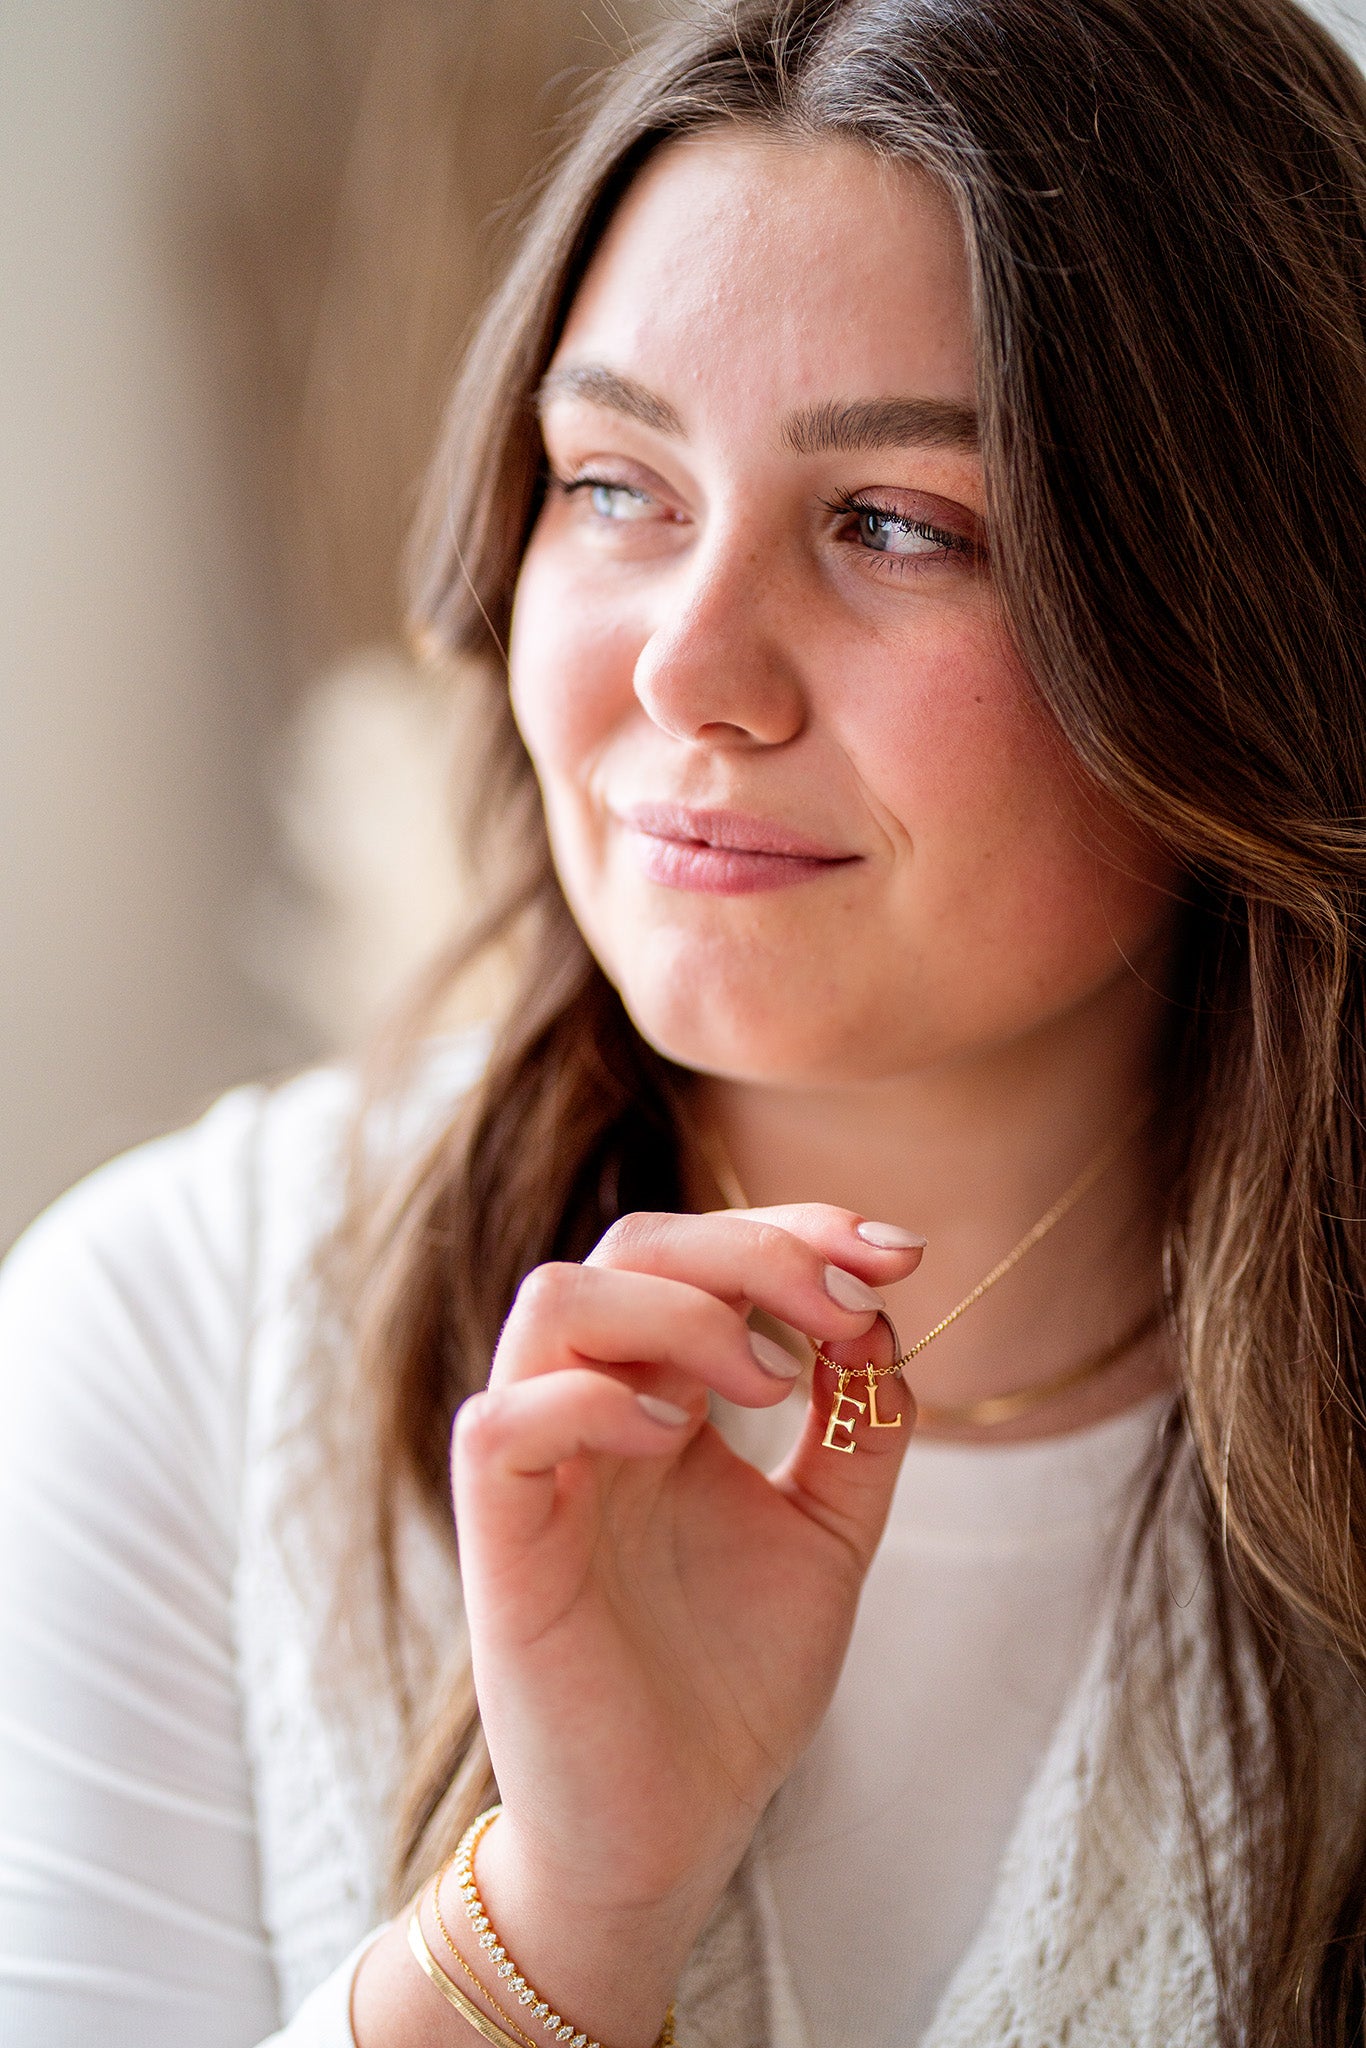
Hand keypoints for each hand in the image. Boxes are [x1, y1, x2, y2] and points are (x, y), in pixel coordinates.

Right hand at [450, 1206, 921, 2041]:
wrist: (672, 1834)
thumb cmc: (732, 1685)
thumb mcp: (829, 1535)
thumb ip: (861, 1428)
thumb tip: (881, 1317)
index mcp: (662, 1398)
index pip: (701, 1254)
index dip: (797, 1228)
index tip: (899, 1258)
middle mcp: (594, 1411)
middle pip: (632, 1247)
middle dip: (754, 1249)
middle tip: (846, 1310)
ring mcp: (543, 1469)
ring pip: (555, 1301)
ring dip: (680, 1311)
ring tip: (768, 1383)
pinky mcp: (502, 1544)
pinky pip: (504, 1424)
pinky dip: (591, 1401)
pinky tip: (676, 1437)